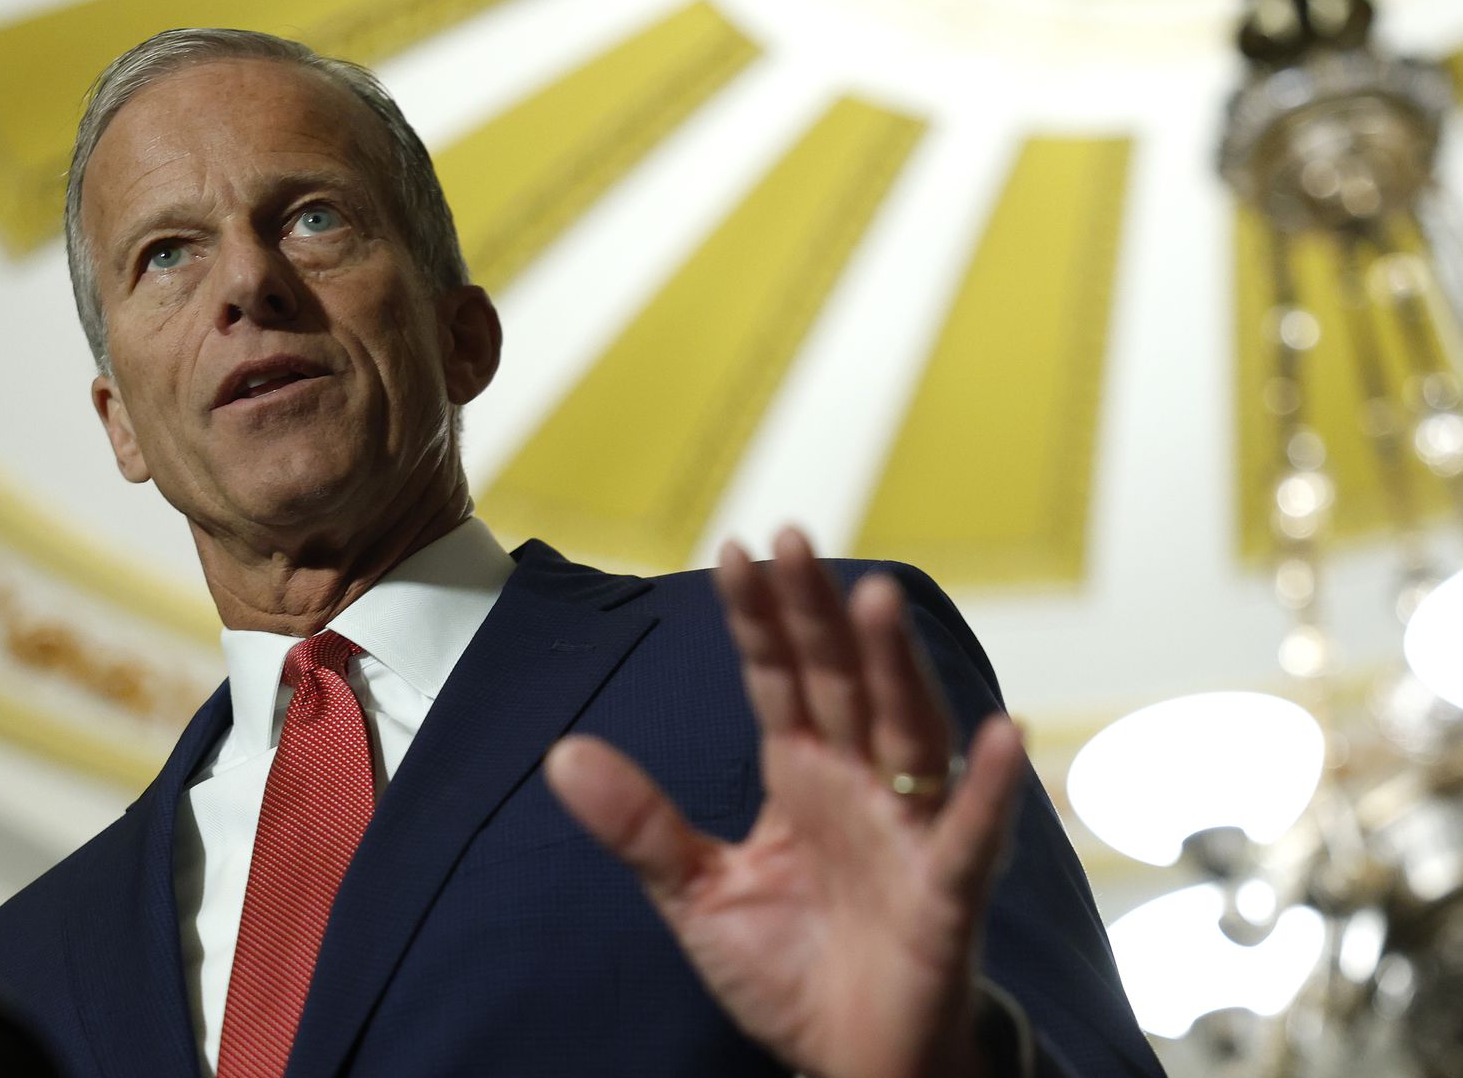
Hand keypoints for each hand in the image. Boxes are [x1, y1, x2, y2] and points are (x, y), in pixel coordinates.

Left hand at [544, 528, 1025, 1077]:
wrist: (851, 1066)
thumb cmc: (791, 969)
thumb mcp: (698, 893)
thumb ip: (640, 823)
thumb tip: (561, 753)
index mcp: (800, 773)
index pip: (777, 678)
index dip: (759, 618)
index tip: (735, 549)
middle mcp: (859, 783)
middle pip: (840, 681)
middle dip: (818, 613)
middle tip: (794, 536)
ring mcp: (908, 831)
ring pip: (907, 730)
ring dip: (895, 666)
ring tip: (877, 599)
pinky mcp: (947, 894)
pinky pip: (971, 835)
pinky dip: (988, 788)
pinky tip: (1000, 735)